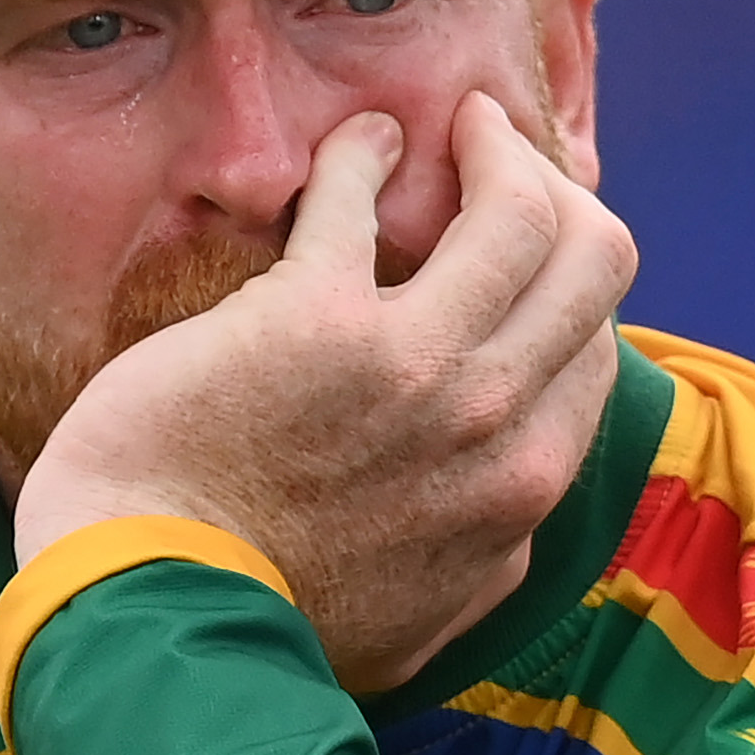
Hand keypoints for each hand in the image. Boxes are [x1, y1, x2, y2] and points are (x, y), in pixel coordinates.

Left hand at [15, 92, 639, 690]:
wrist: (159, 619)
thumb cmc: (271, 626)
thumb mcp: (418, 622)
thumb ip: (478, 565)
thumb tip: (506, 529)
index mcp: (520, 489)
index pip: (595, 346)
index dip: (566, 284)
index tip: (519, 253)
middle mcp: (492, 420)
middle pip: (593, 259)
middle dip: (557, 191)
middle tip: (499, 159)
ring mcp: (413, 364)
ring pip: (519, 210)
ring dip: (493, 148)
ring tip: (453, 128)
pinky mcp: (315, 316)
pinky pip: (362, 191)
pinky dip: (363, 151)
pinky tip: (353, 145)